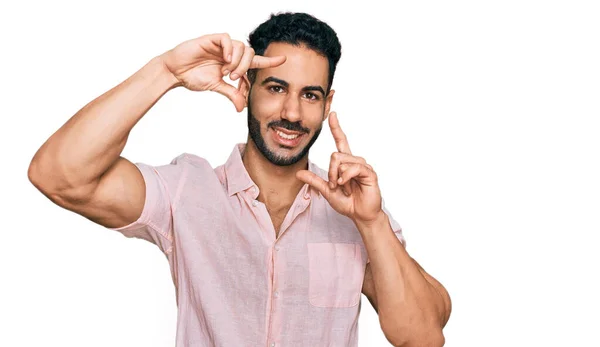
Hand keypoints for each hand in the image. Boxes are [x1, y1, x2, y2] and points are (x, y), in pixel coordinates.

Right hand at [159, 33, 285, 111]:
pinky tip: (224, 60)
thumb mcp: (216, 87)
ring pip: (241, 47)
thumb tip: (241, 108)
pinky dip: (229, 50)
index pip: (255, 61)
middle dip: (246, 68)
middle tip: (234, 79)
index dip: (269, 60)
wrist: (175, 72)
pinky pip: (227, 39)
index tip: (283, 60)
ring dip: (237, 62)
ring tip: (226, 72)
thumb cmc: (194, 77)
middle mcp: (230, 53)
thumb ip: (231, 94)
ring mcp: (221, 46)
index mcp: (233, 64)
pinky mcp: (212, 39)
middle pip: (250, 54)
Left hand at [296, 112, 382, 223]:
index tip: (332, 114)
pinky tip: (347, 186)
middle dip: (330, 172)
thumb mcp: (326, 191)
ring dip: (338, 177)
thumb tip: (298, 174)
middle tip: (335, 185)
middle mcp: (355, 161)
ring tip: (344, 188)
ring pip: (342, 160)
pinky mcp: (369, 172)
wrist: (360, 215)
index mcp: (346, 163)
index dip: (336, 128)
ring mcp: (363, 166)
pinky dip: (346, 178)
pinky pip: (353, 168)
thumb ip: (314, 181)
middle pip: (335, 154)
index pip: (341, 141)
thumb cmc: (347, 203)